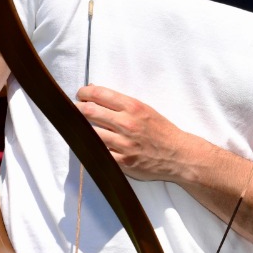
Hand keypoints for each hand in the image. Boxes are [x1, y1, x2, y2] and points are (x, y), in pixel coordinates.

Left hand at [77, 85, 191, 182]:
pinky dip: (92, 148)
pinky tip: (91, 145)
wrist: (178, 155)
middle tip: (75, 110)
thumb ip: (120, 102)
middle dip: (77, 109)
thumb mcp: (144, 109)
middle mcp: (126, 123)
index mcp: (133, 107)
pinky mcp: (122, 162)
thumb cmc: (160, 130)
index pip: (99, 94)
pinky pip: (99, 153)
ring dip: (82, 130)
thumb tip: (94, 90)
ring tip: (80, 128)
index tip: (80, 95)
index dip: (84, 93)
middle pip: (89, 112)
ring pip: (90, 133)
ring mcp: (123, 144)